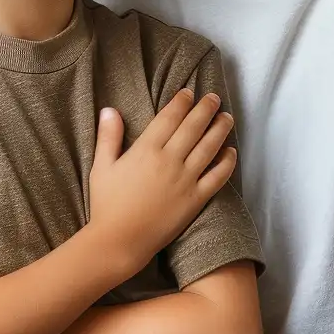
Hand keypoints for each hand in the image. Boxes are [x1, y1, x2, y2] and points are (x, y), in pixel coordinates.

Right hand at [87, 91, 236, 275]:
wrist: (121, 240)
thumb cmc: (107, 204)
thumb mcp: (101, 167)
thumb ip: (109, 137)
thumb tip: (109, 110)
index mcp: (146, 149)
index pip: (170, 117)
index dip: (182, 102)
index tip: (189, 92)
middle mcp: (170, 160)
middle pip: (194, 127)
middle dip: (206, 109)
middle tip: (215, 98)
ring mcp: (186, 180)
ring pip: (210, 147)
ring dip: (220, 129)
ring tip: (227, 118)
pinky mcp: (196, 199)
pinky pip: (218, 176)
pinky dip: (227, 162)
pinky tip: (231, 151)